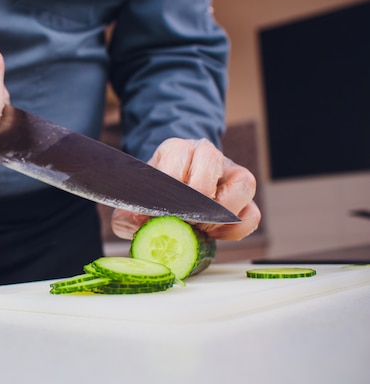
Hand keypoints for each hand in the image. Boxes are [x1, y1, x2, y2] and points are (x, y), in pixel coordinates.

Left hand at [111, 138, 261, 240]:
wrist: (168, 195)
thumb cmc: (152, 197)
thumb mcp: (133, 201)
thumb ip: (130, 212)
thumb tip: (142, 222)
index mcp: (176, 149)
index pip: (178, 155)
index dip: (172, 185)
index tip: (164, 208)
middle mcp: (206, 154)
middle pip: (211, 160)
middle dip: (197, 197)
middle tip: (185, 219)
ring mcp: (229, 173)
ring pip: (243, 183)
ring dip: (222, 213)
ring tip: (201, 227)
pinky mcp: (243, 197)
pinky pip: (252, 213)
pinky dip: (235, 229)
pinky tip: (214, 234)